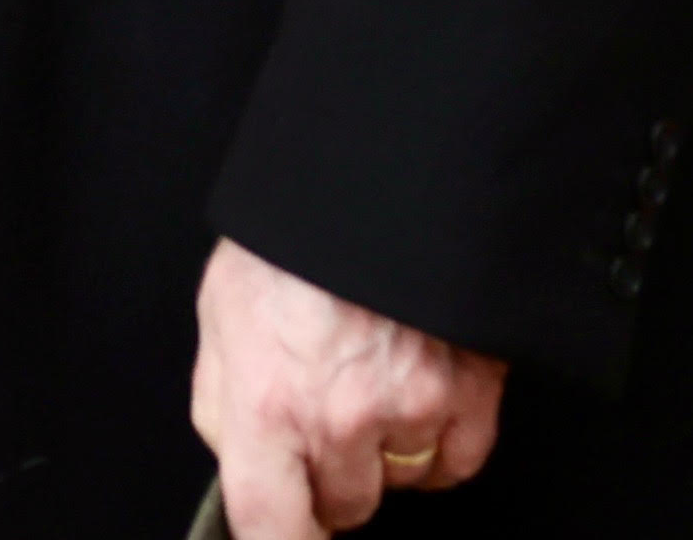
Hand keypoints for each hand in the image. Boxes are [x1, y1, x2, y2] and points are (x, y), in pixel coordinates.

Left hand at [192, 239, 504, 532]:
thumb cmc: (288, 245)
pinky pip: (456, 465)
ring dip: (387, 452)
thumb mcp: (220, 316)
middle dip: (332, 475)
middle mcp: (340, 420)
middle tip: (324, 413)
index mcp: (266, 402)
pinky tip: (416, 388)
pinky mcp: (472, 399)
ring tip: (369, 379)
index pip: (270, 523)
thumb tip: (238, 460)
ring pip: (402, 484)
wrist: (370, 186)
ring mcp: (411, 412)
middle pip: (344, 507)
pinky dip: (439, 441)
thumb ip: (222, 401)